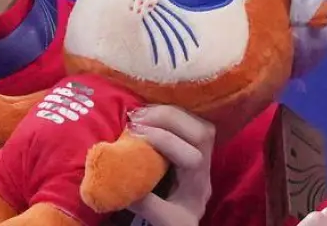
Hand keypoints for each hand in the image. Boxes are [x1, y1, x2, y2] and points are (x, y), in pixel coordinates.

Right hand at [124, 106, 215, 225]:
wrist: (184, 220)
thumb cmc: (175, 221)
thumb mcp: (162, 220)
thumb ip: (144, 204)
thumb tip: (119, 179)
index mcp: (199, 185)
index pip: (193, 158)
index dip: (165, 142)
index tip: (134, 135)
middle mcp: (207, 166)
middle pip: (202, 133)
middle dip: (169, 120)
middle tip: (136, 117)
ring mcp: (204, 152)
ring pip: (199, 122)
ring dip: (168, 112)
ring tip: (139, 112)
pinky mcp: (193, 142)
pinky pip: (189, 119)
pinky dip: (169, 112)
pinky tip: (148, 111)